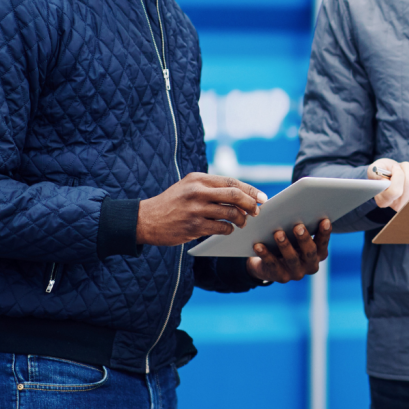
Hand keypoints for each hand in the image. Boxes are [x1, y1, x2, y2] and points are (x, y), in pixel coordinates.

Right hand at [137, 173, 265, 245]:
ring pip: (230, 213)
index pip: (232, 181)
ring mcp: (195, 210)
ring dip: (241, 219)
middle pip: (234, 195)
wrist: (146, 219)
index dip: (250, 190)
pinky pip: (220, 228)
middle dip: (251, 203)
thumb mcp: (189, 187)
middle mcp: (198, 192)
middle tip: (257, 211)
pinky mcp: (193, 227)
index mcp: (199, 179)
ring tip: (242, 222)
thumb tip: (241, 194)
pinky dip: (229, 230)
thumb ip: (211, 188)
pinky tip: (229, 230)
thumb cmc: (172, 202)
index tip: (262, 197)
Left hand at [246, 219, 330, 282]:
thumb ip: (302, 226)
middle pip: (309, 252)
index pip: (323, 243)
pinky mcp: (281, 277)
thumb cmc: (289, 243)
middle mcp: (310, 265)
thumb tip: (298, 208)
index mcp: (319, 254)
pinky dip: (265, 254)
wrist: (270, 265)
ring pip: (292, 259)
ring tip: (278, 233)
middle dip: (304, 239)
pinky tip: (259, 245)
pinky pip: (272, 265)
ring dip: (285, 245)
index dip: (325, 233)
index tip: (324, 220)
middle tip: (298, 226)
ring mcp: (296, 273)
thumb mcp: (297, 236)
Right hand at [368, 158, 408, 211]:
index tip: (392, 169)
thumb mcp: (374, 169)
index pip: (395, 191)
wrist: (392, 174)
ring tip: (405, 172)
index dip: (396, 176)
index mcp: (384, 201)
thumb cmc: (382, 172)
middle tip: (398, 168)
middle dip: (404, 169)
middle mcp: (400, 206)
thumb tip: (383, 178)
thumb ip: (374, 172)